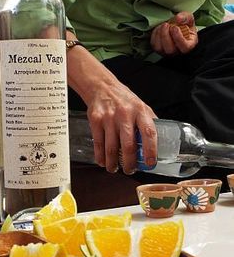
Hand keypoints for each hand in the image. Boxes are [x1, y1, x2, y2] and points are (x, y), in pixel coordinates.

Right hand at [66, 32, 156, 173]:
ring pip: (111, 147)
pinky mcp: (96, 120)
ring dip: (113, 163)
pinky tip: (103, 161)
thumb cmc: (124, 100)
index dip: (151, 150)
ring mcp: (109, 118)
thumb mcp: (141, 107)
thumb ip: (149, 123)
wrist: (102, 87)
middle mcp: (125, 114)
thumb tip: (161, 142)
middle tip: (130, 170)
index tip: (150, 163)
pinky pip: (98, 143)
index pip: (149, 133)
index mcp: (140, 112)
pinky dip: (100, 156)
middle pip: (128, 145)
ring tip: (115, 169)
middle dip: (129, 163)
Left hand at [150, 11, 197, 55]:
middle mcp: (177, 51)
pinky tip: (160, 28)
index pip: (184, 47)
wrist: (178, 29)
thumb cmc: (185, 27)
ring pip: (160, 48)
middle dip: (166, 36)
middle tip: (166, 25)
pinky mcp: (159, 50)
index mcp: (188, 45)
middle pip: (170, 50)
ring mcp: (167, 52)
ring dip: (159, 35)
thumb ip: (186, 17)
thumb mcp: (189, 20)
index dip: (178, 38)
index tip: (175, 28)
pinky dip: (155, 35)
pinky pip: (154, 44)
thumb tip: (179, 18)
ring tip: (164, 25)